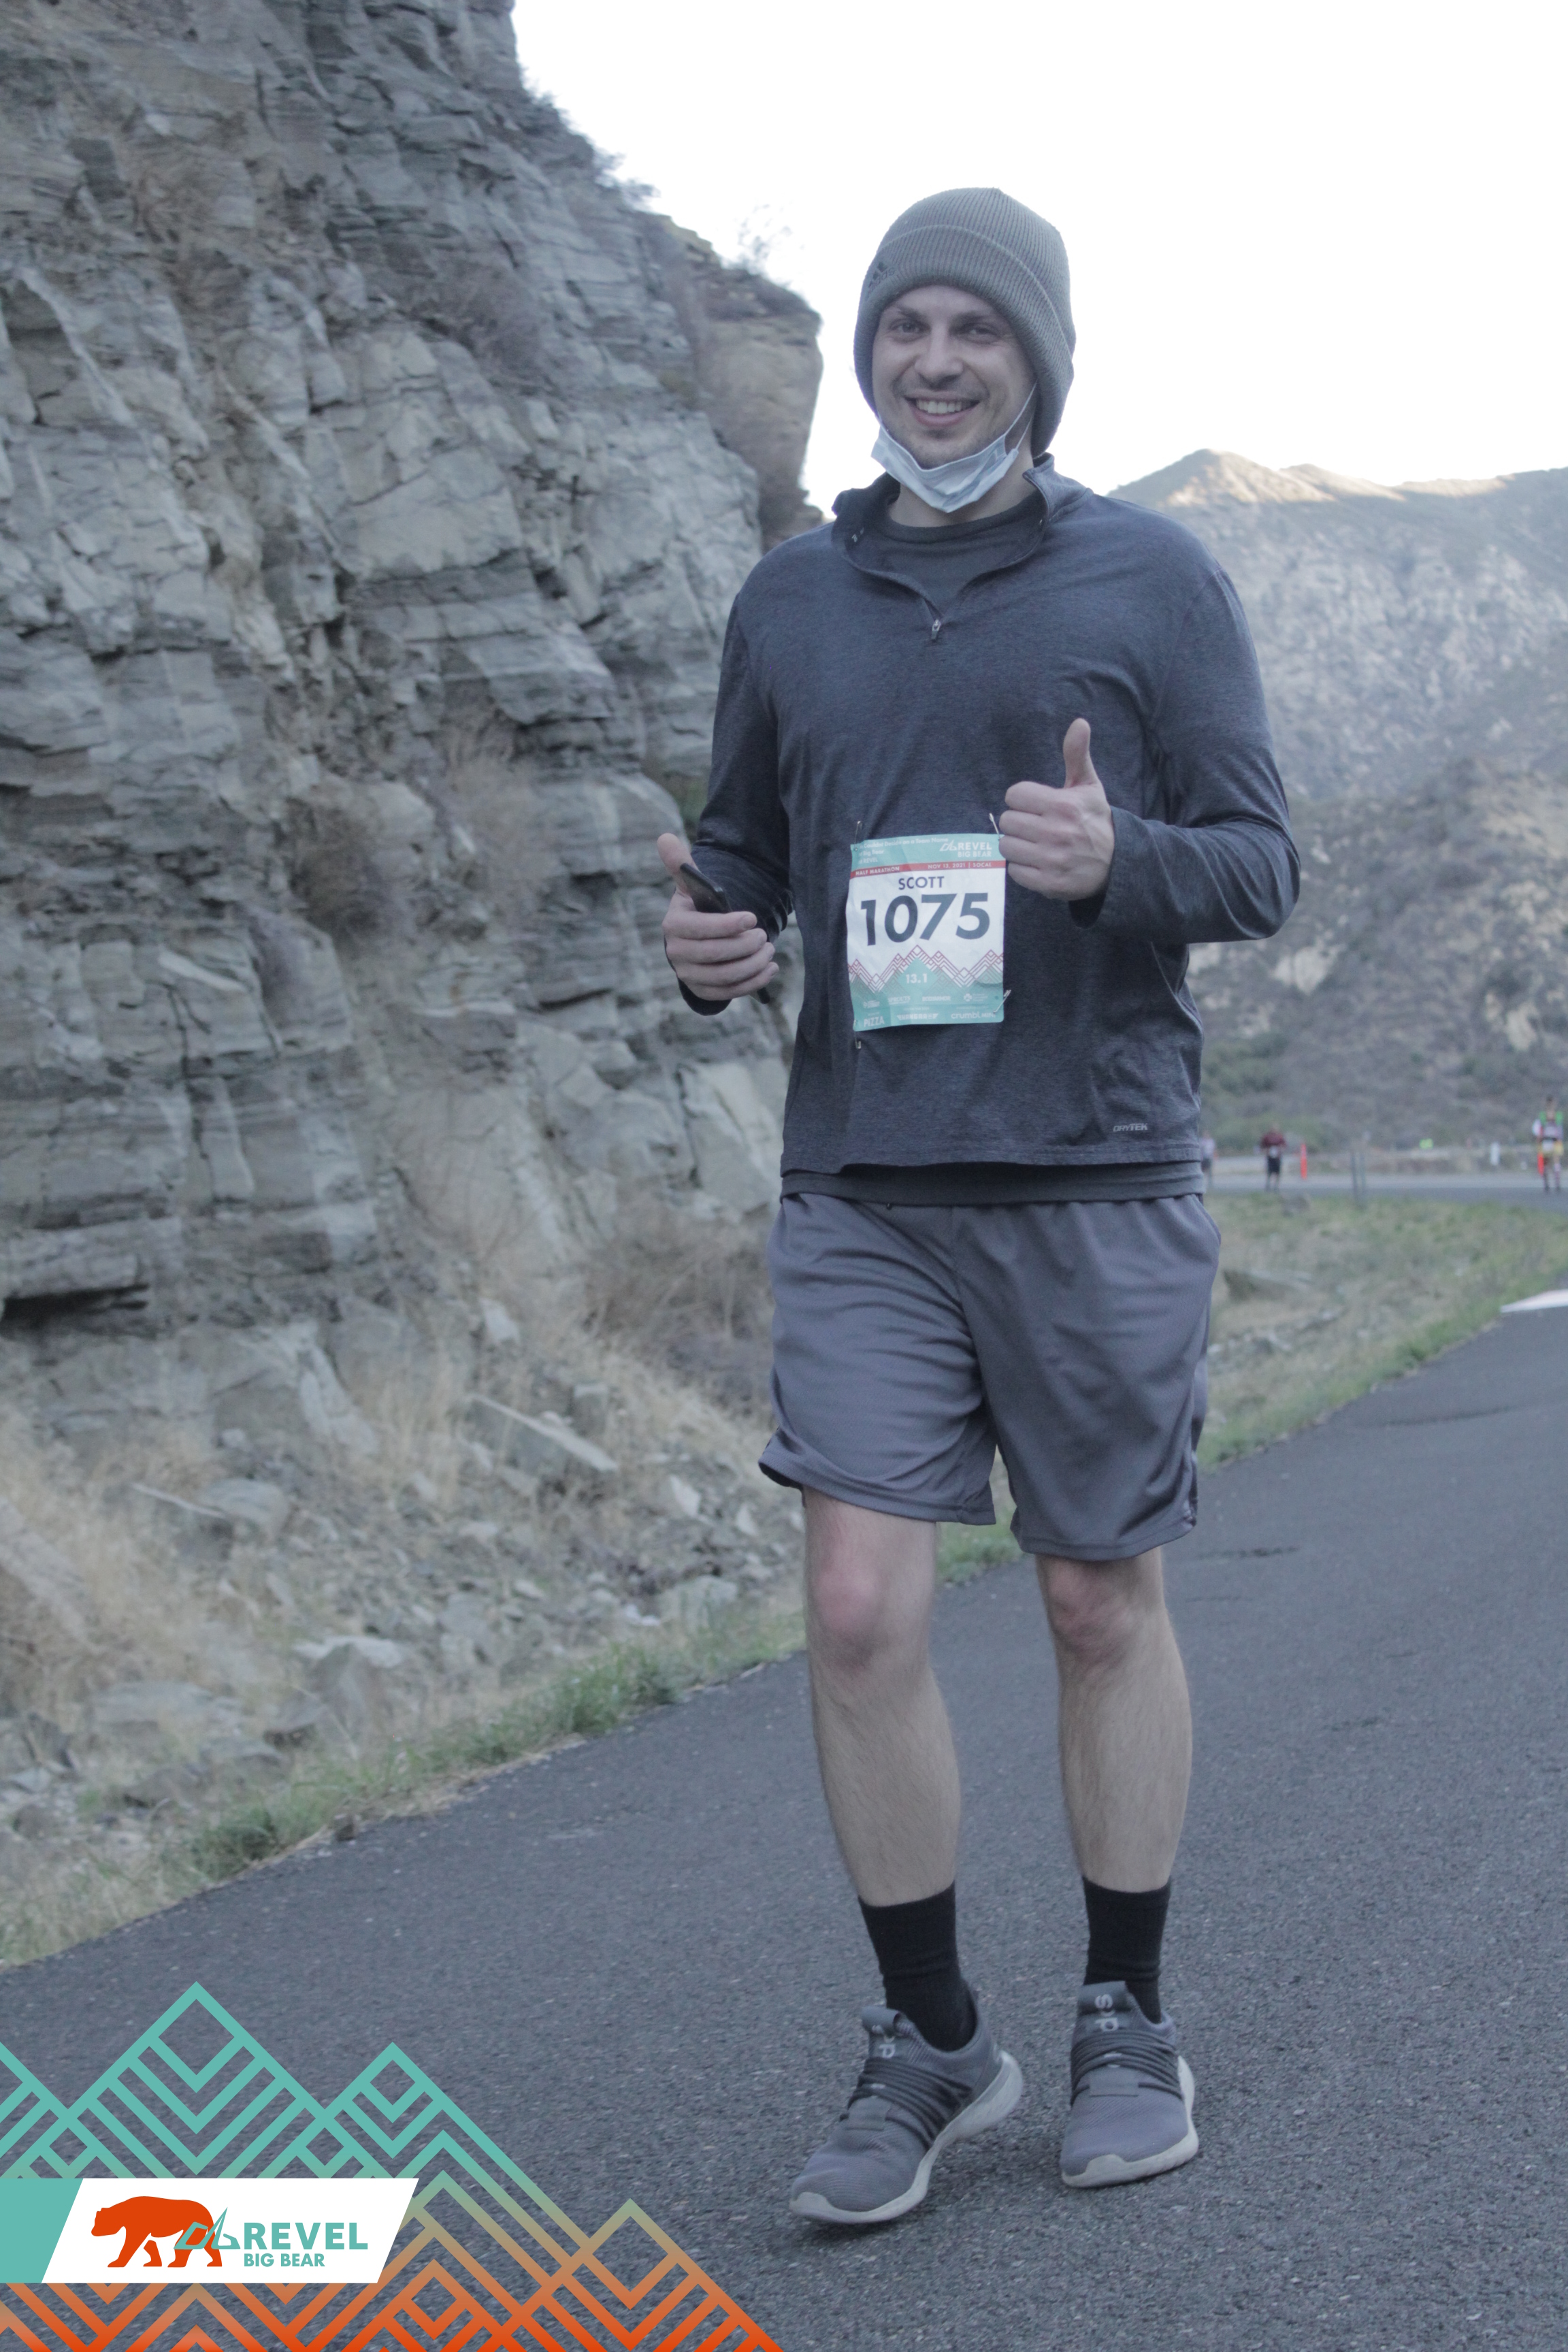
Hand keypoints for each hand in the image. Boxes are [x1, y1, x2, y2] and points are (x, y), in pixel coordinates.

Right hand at [656, 832, 778, 1001]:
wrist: (694, 939)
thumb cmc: (697, 908)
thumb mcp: (690, 887)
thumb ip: (681, 864)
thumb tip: (664, 837)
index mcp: (674, 926)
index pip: (701, 929)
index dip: (728, 925)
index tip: (753, 918)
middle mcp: (676, 954)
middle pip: (716, 954)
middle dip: (745, 945)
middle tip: (764, 935)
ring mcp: (689, 976)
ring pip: (725, 976)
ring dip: (753, 963)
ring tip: (769, 949)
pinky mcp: (703, 991)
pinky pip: (730, 993)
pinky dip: (753, 982)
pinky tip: (769, 968)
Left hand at [998, 719, 1115, 900]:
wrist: (1117, 863)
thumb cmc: (1096, 820)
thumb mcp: (1089, 786)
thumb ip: (1077, 755)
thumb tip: (1079, 722)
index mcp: (1062, 805)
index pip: (1014, 795)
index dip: (1022, 799)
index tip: (1036, 805)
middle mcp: (1056, 832)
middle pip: (1008, 821)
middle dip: (1019, 822)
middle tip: (1035, 826)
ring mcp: (1051, 860)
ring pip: (1007, 846)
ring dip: (1017, 845)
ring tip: (1035, 844)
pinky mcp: (1048, 883)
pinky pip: (1014, 871)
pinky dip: (1023, 867)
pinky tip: (1039, 862)